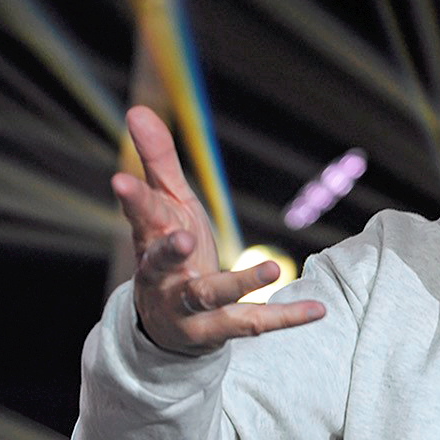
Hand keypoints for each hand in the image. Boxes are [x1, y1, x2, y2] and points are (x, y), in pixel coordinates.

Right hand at [112, 105, 324, 354]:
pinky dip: (286, 317)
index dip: (133, 199)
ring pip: (210, 297)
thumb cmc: (170, 252)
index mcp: (151, 240)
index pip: (141, 215)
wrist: (166, 325)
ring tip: (272, 268)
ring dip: (240, 282)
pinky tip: (318, 310)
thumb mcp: (168, 206)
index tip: (121, 180)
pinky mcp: (218, 330)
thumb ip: (158, 162)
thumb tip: (137, 108)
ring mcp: (189, 308)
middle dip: (172, 251)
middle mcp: (163, 277)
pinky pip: (254, 324)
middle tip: (186, 236)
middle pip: (163, 262)